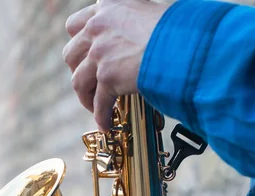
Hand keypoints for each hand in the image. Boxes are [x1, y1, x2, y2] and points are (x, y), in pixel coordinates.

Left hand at [63, 0, 168, 131]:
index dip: (79, 44)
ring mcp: (100, 52)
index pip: (75, 25)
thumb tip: (130, 38)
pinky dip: (101, 116)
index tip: (86, 57)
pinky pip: (99, 103)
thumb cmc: (176, 29)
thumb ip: (128, 22)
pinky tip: (106, 124)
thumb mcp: (146, 12)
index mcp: (107, 6)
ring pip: (78, 81)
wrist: (183, 45)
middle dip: (78, 71)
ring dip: (86, 97)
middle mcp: (98, 26)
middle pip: (70, 54)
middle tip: (90, 84)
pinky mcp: (107, 76)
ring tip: (95, 107)